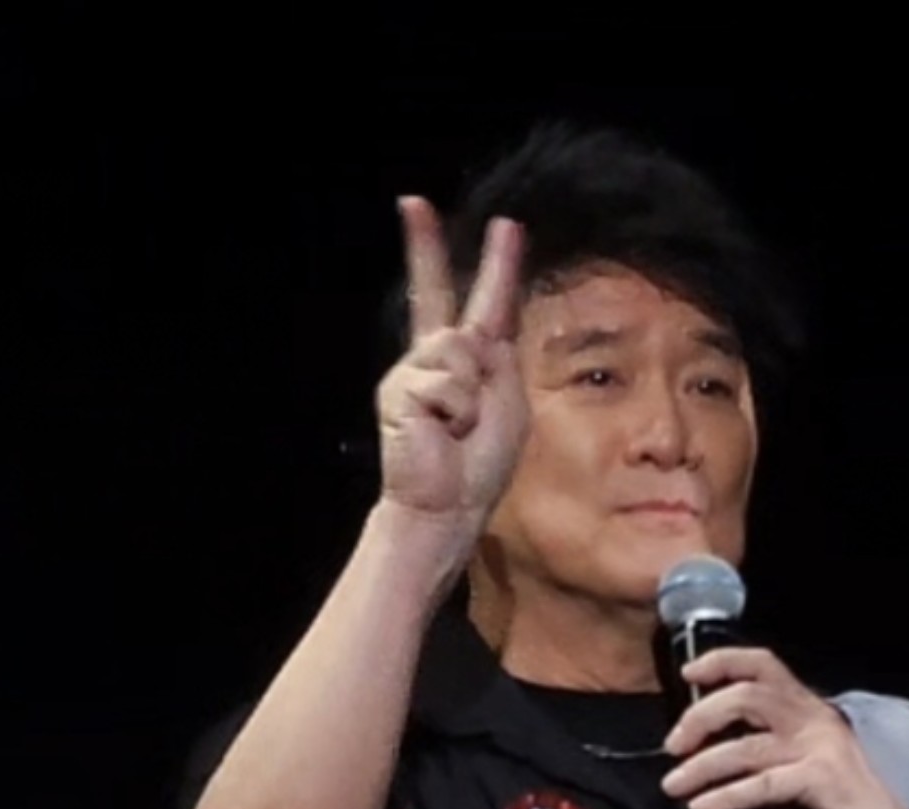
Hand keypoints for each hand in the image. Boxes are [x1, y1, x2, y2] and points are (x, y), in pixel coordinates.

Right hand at [376, 200, 528, 527]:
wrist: (447, 506)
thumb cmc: (479, 463)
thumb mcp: (508, 398)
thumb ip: (496, 356)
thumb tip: (467, 333)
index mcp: (468, 360)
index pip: (480, 301)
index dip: (494, 263)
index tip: (503, 224)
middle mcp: (433, 358)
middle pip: (434, 290)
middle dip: (422, 245)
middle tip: (412, 202)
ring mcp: (412, 371)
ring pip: (456, 346)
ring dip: (471, 391)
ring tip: (460, 426)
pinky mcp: (400, 390)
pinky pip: (445, 380)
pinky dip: (456, 410)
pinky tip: (444, 432)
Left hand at [660, 647, 908, 808]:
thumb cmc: (828, 807)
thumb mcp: (786, 767)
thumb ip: (753, 749)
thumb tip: (694, 748)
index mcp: (805, 709)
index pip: (763, 665)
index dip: (723, 661)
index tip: (688, 674)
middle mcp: (813, 720)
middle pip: (747, 696)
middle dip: (701, 717)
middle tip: (673, 745)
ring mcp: (820, 749)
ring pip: (746, 745)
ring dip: (701, 766)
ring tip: (673, 785)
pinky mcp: (821, 781)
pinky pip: (761, 784)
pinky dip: (725, 796)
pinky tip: (702, 808)